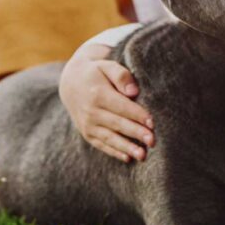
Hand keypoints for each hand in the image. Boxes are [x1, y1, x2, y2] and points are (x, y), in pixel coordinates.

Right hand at [59, 43, 154, 161]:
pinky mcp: (87, 134)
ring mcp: (87, 125)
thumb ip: (121, 76)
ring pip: (110, 138)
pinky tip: (128, 158)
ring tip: (143, 155)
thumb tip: (133, 92)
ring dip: (127, 147)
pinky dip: (114, 152)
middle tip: (153, 141)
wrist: (71, 83)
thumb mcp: (107, 66)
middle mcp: (91, 112)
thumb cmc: (96, 73)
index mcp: (98, 94)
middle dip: (136, 133)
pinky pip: (102, 145)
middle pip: (118, 124)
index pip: (121, 106)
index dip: (137, 115)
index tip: (152, 123)